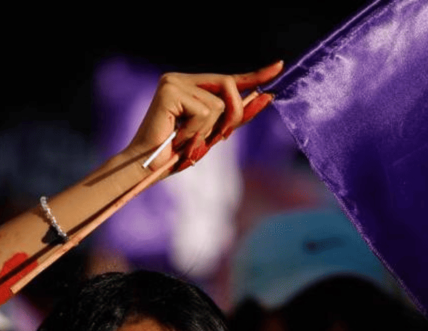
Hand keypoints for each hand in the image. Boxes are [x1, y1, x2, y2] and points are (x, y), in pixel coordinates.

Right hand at [127, 61, 282, 171]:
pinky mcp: (169, 90)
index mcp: (191, 85)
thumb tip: (266, 96)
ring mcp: (173, 82)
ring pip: (218, 104)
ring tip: (188, 141)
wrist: (148, 167)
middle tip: (219, 138)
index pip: (229, 79)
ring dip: (208, 131)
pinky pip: (204, 112)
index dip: (255, 75)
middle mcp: (181, 78)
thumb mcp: (215, 133)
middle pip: (229, 86)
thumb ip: (238, 116)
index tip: (279, 66)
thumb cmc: (177, 152)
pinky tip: (179, 139)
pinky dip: (196, 132)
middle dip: (234, 115)